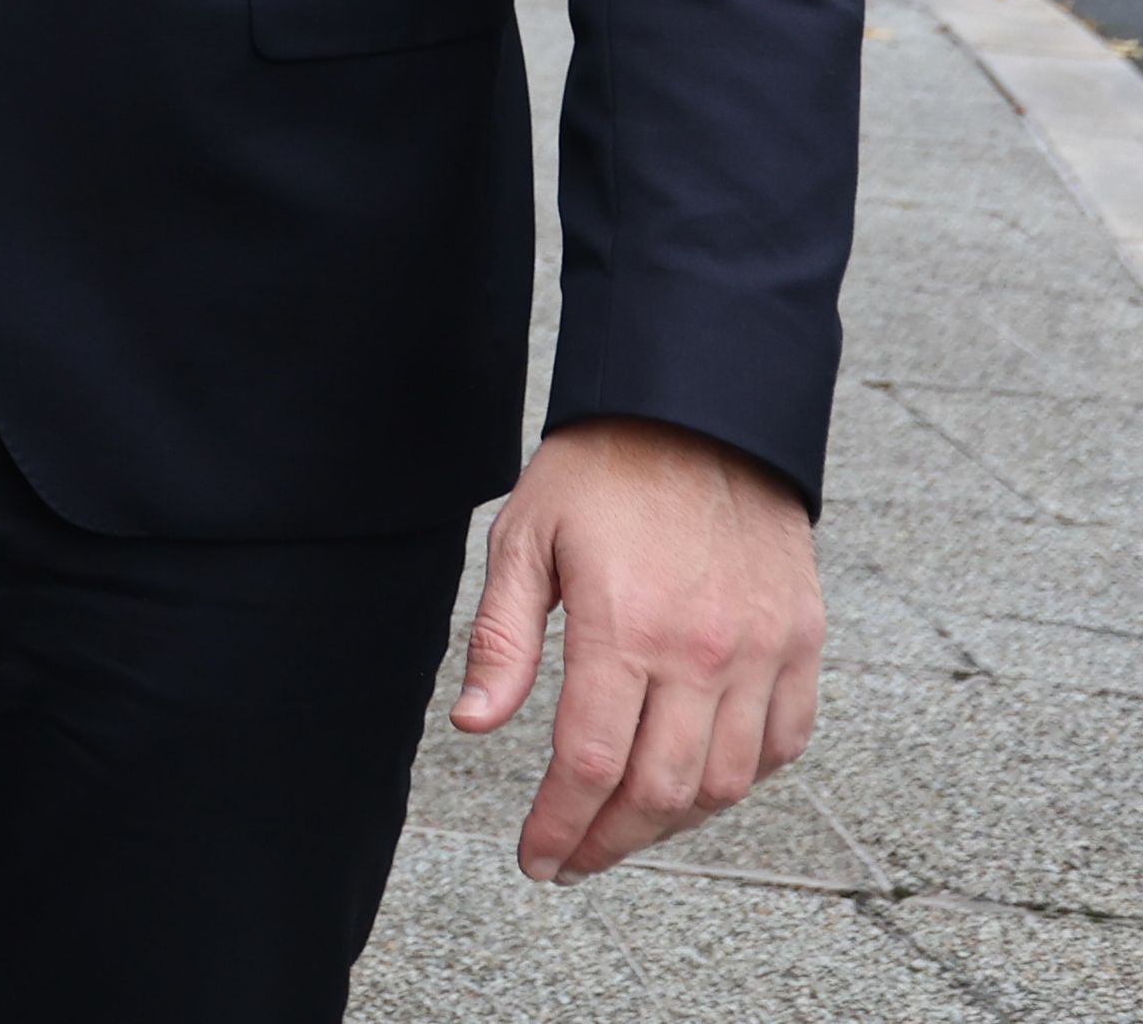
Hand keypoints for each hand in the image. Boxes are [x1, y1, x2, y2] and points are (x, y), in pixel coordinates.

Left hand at [452, 414, 824, 881]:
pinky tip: (696, 783)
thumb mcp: (524, 538)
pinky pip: (782, 743)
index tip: (535, 857)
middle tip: (572, 859)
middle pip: (661, 793)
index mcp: (624, 626)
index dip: (560, 826)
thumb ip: (501, 640)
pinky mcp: (800, 642)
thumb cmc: (599, 470)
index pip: (591, 765)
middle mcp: (702, 651)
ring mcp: (761, 651)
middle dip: (609, 842)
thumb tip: (472, 724)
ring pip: (726, 783)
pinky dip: (741, 780)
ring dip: (672, 825)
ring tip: (624, 830)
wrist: (700, 411)